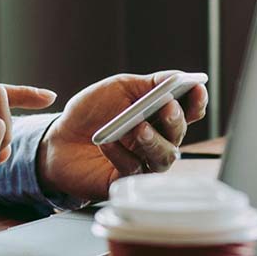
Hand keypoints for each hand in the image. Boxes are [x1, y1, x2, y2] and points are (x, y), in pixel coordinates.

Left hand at [37, 71, 207, 201]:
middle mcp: (156, 139)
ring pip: (163, 157)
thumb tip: (176, 76)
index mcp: (158, 115)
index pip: (187, 111)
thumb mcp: (119, 88)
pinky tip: (107, 142)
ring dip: (154, 141)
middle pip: (178, 135)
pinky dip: (120, 154)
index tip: (197, 88)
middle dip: (176, 120)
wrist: (59, 138)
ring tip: (139, 128)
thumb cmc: (91, 112)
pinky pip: (132, 168)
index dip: (196, 102)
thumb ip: (149, 84)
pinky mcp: (125, 179)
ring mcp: (142, 161)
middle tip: (167, 107)